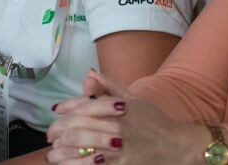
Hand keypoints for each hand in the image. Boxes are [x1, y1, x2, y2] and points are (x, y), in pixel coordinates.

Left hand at [46, 70, 208, 163]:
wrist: (176, 145)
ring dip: (61, 151)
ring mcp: (118, 145)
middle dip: (58, 131)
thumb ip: (110, 87)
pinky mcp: (120, 163)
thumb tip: (90, 73)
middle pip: (77, 125)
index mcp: (120, 106)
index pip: (85, 103)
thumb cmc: (155, 122)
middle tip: (51, 136)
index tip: (56, 111)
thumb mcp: (135, 100)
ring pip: (79, 146)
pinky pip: (91, 164)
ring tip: (53, 154)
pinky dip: (75, 164)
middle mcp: (117, 123)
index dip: (66, 107)